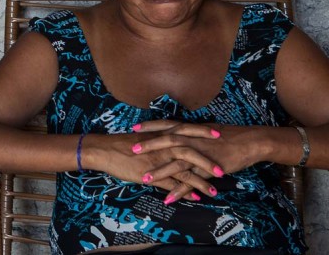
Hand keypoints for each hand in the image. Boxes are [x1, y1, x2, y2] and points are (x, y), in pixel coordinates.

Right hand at [84, 124, 222, 201]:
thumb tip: (168, 144)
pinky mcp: (151, 174)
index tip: (218, 134)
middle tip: (223, 167)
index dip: (202, 133)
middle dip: (208, 160)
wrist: (105, 150)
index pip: (186, 131)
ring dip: (201, 181)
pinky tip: (195, 197)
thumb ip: (158, 142)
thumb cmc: (122, 144)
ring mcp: (158, 161)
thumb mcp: (144, 139)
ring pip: (184, 170)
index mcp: (161, 135)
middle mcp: (162, 147)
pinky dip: (185, 191)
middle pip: (190, 151)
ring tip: (215, 189)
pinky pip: (172, 184)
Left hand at [132, 120, 264, 201]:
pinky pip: (192, 181)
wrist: (250, 142)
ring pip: (177, 163)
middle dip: (149, 146)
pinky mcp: (209, 169)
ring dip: (161, 172)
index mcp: (191, 130)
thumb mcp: (206, 129)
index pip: (167, 125)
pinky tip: (168, 198)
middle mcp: (194, 140)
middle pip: (167, 142)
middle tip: (132, 150)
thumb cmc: (229, 135)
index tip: (134, 127)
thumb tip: (178, 130)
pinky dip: (179, 190)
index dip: (150, 126)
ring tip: (145, 179)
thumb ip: (190, 132)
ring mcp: (201, 155)